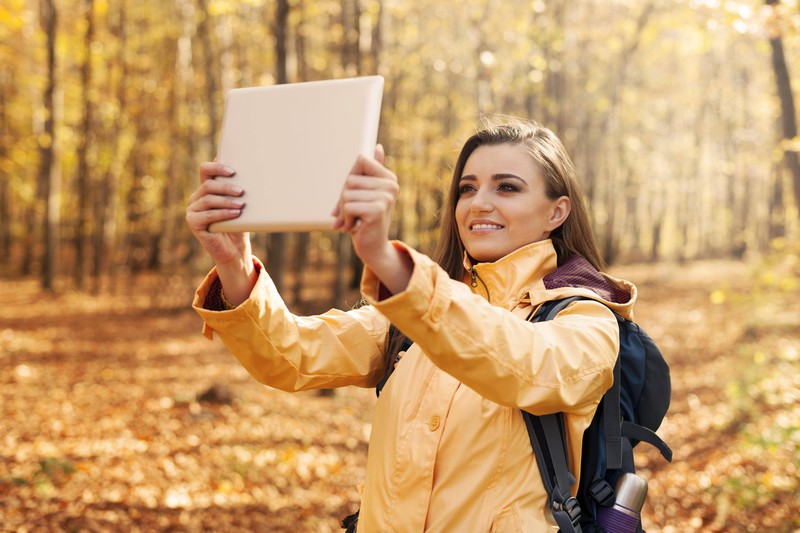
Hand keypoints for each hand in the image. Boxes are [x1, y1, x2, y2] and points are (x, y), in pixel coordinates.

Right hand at [186, 162, 255, 303]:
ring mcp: (193, 209)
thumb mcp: (240, 205)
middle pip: (208, 185)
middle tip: (241, 192)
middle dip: (226, 187)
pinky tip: (235, 214)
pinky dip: (222, 213)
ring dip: (226, 201)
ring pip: (208, 199)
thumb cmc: (239, 224)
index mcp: (207, 189)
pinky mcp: (193, 222)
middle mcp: (197, 197)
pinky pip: (207, 214)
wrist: (234, 249)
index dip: (216, 167)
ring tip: (241, 205)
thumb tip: (253, 174)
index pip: (205, 170)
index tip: (233, 171)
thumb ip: (239, 191)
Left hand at [332, 146, 411, 294]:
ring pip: (347, 194)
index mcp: (389, 177)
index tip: (356, 196)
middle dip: (344, 199)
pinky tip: (355, 227)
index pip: (360, 160)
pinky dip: (346, 219)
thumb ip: (370, 172)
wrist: (373, 248)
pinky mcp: (378, 210)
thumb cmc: (365, 219)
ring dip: (344, 211)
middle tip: (353, 213)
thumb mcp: (365, 193)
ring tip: (354, 220)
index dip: (350, 179)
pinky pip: (348, 206)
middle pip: (350, 179)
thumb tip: (378, 146)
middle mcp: (391, 185)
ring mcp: (386, 197)